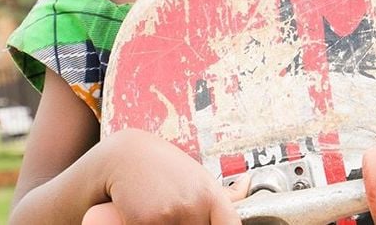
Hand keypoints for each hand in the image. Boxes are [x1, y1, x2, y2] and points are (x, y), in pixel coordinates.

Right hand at [102, 128, 245, 223]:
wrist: (126, 156)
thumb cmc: (165, 166)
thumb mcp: (197, 175)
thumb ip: (224, 193)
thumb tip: (248, 184)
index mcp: (210, 194)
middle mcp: (193, 204)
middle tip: (181, 214)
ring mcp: (170, 214)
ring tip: (165, 212)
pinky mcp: (144, 222)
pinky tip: (147, 215)